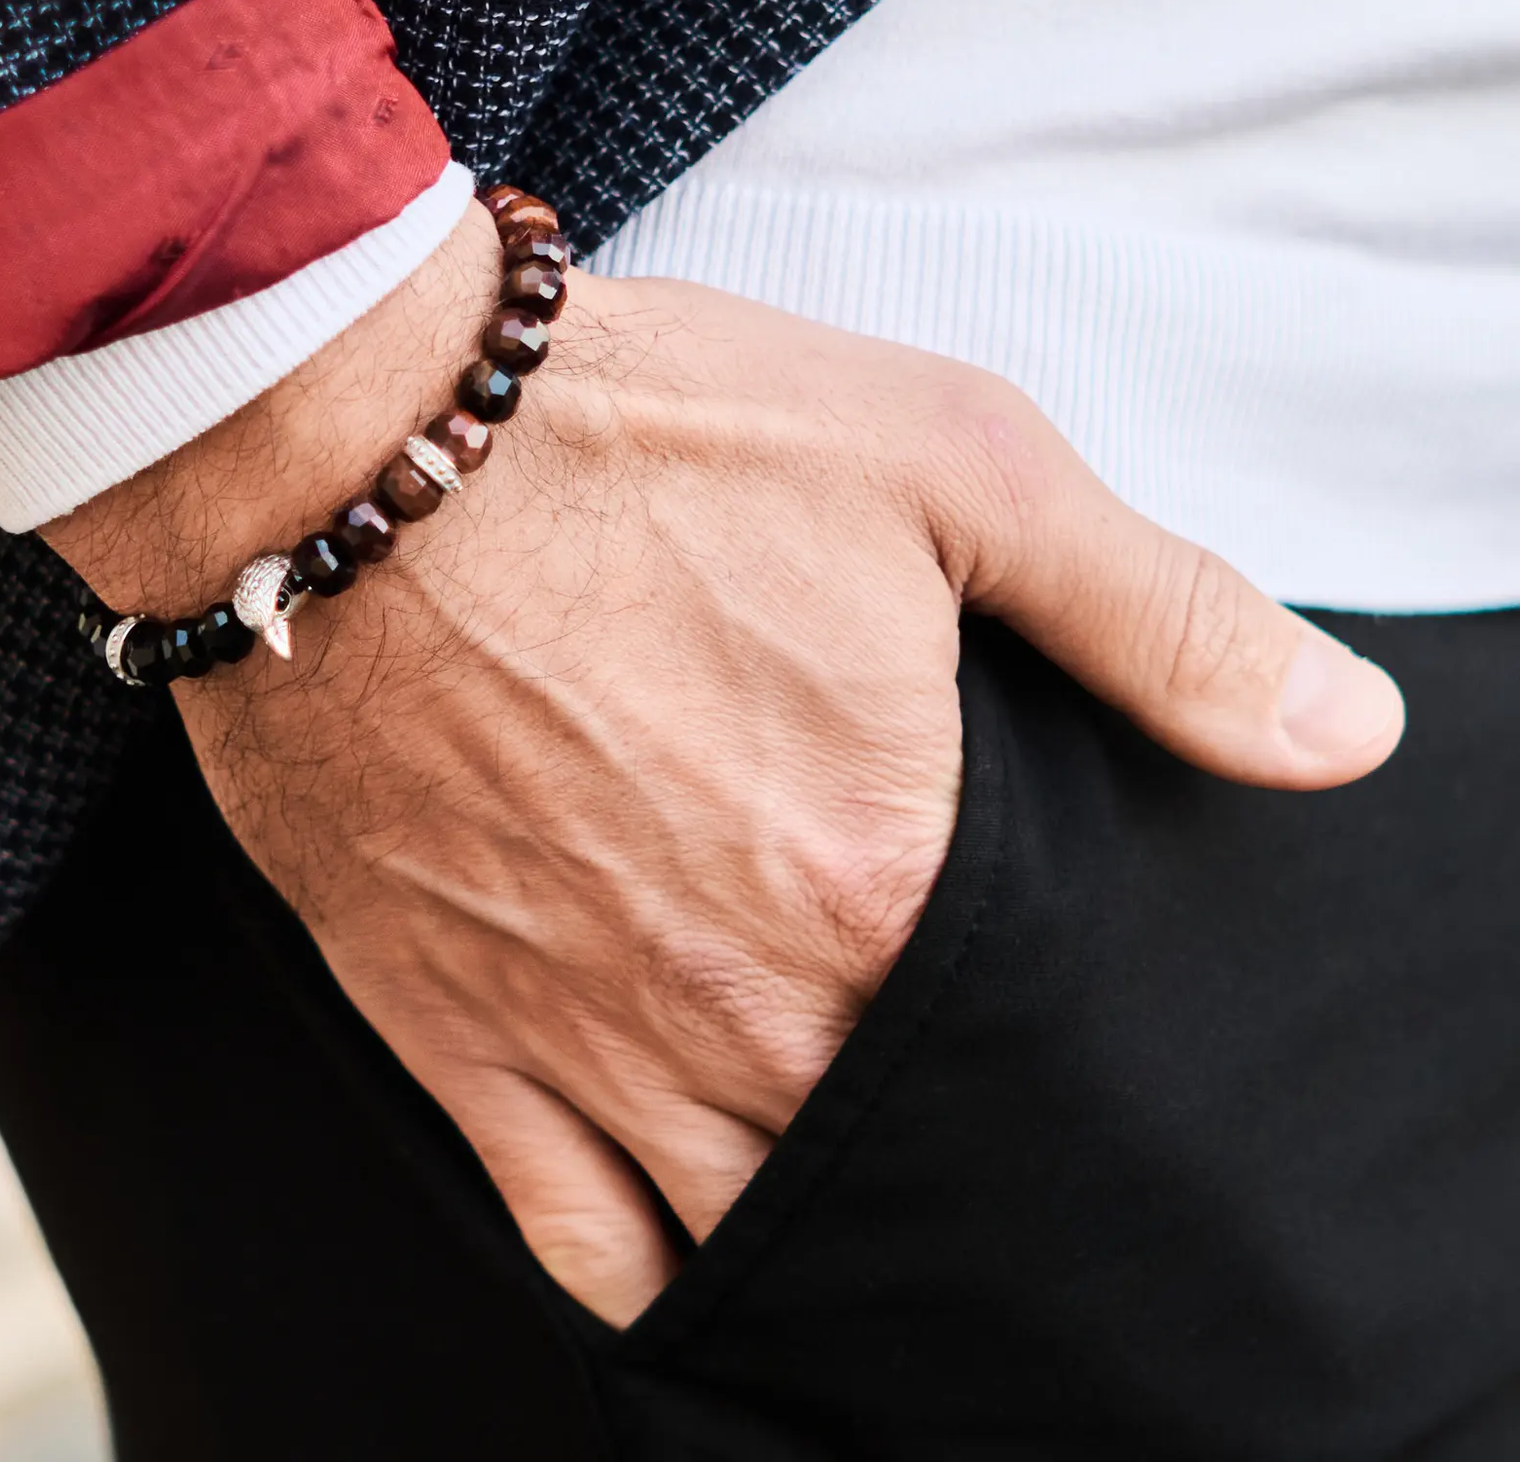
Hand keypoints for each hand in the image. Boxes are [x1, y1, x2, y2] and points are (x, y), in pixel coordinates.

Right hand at [44, 201, 1402, 1326]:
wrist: (352, 446)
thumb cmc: (644, 435)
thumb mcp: (945, 460)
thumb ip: (1154, 615)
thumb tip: (1345, 739)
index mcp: (881, 872)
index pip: (1027, 1049)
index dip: (1050, 1035)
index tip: (1044, 1004)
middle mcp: (743, 997)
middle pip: (891, 1149)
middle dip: (937, 1131)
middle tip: (939, 1074)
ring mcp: (588, 1036)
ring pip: (749, 1224)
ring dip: (810, 1210)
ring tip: (838, 1155)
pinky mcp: (451, 1029)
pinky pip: (578, 1237)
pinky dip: (651, 1264)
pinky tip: (691, 1227)